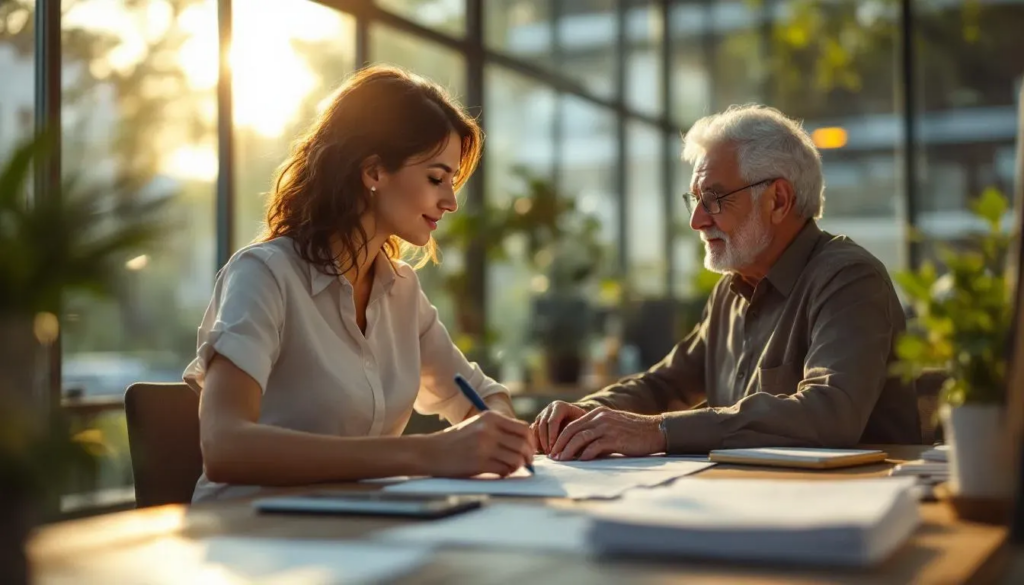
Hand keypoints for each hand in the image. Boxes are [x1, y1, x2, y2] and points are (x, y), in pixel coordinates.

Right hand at [426, 411, 534, 477]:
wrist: (431, 451)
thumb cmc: (456, 440)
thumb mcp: (478, 425)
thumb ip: (500, 430)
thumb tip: (527, 443)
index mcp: (490, 417)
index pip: (523, 428)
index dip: (530, 441)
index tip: (529, 450)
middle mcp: (489, 429)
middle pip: (523, 444)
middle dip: (528, 456)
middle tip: (526, 462)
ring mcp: (485, 446)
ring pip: (517, 458)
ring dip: (518, 466)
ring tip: (511, 468)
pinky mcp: (480, 463)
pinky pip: (505, 469)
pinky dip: (507, 473)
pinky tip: (500, 472)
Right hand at [531, 401, 587, 454]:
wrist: (577, 417)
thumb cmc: (581, 423)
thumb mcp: (581, 425)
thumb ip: (574, 432)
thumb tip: (568, 448)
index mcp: (560, 406)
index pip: (552, 421)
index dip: (552, 435)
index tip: (553, 448)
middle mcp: (549, 408)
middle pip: (542, 424)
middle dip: (545, 440)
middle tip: (549, 452)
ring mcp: (542, 414)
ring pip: (536, 427)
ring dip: (539, 441)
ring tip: (546, 452)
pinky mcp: (538, 420)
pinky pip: (533, 430)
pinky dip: (536, 440)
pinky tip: (541, 450)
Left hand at [549, 407, 664, 460]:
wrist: (655, 430)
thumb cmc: (635, 432)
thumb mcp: (613, 426)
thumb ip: (597, 432)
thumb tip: (581, 448)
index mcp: (598, 413)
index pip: (573, 424)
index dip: (561, 437)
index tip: (554, 449)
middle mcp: (600, 418)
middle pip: (572, 430)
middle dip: (560, 444)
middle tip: (554, 457)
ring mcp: (607, 427)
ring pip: (580, 438)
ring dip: (568, 451)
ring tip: (562, 461)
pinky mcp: (615, 438)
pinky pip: (595, 446)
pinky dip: (586, 454)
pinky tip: (581, 462)